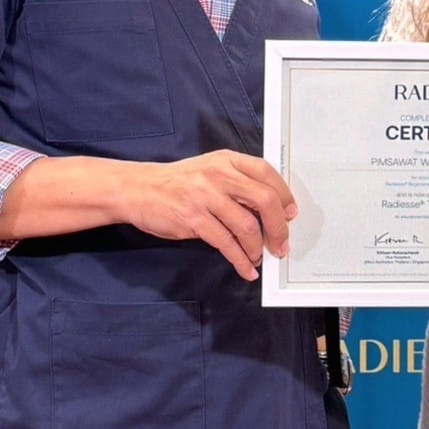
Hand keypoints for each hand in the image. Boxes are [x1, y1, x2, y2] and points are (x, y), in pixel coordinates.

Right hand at [112, 150, 297, 280]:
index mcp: (226, 160)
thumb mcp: (209, 170)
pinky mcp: (193, 219)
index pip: (266, 172)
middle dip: (279, 228)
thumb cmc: (177, 182)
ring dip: (257, 248)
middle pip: (264, 200)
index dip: (284, 195)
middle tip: (281, 244)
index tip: (290, 214)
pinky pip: (226, 244)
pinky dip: (240, 260)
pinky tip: (245, 268)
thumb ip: (237, 183)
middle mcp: (218, 175)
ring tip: (258, 257)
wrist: (138, 189)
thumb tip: (269, 209)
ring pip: (247, 226)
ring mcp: (205, 196)